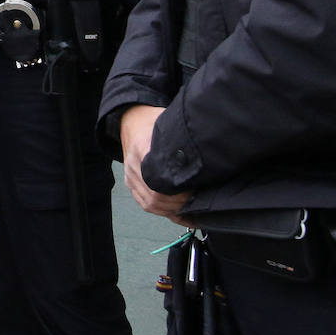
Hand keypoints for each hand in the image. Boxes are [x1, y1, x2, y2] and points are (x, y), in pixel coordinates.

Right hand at [119, 104, 191, 223]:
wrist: (131, 119)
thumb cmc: (152, 121)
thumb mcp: (166, 124)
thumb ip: (180, 140)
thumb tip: (205, 156)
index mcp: (142, 148)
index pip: (158, 179)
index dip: (178, 191)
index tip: (194, 189)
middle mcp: (133, 165)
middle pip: (154, 196)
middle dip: (178, 203)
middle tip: (197, 200)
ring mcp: (130, 176)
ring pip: (150, 204)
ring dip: (172, 210)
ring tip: (191, 209)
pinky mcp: (130, 183)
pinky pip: (145, 204)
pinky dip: (164, 212)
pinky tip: (181, 215)